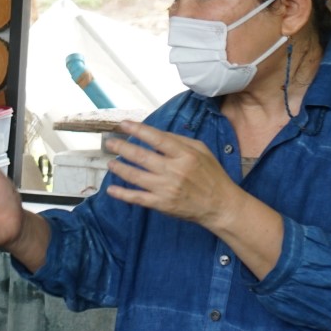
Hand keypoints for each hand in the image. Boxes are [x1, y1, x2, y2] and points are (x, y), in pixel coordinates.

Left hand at [102, 120, 241, 228]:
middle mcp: (174, 170)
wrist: (221, 205)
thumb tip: (156, 134)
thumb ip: (179, 141)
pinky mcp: (161, 204)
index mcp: (185, 155)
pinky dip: (122, 194)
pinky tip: (111, 190)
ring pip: (135, 176)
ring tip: (109, 162)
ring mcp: (166, 188)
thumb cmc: (212, 175)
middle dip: (122, 148)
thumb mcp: (202, 151)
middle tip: (109, 142)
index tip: (123, 124)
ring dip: (119, 168)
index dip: (138, 130)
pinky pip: (137, 198)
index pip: (157, 139)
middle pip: (141, 156)